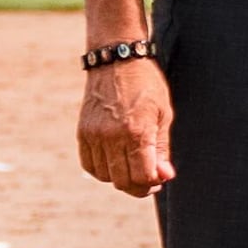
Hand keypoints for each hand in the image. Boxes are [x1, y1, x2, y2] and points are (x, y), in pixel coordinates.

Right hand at [78, 57, 175, 196]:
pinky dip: (102, 170)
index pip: (141, 175)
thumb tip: (164, 175)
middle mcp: (111, 136)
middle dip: (139, 186)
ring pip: (104, 176)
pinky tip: (116, 162)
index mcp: (136, 131)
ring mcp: (93, 135)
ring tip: (134, 167)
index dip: (153, 183)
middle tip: (150, 178)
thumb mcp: (163, 114)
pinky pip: (89, 165)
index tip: (161, 177)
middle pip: (122, 181)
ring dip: (120, 178)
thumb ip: (162, 148)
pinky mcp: (82, 133)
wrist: (116, 62)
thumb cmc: (147, 86)